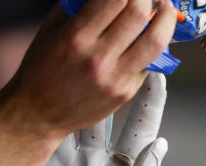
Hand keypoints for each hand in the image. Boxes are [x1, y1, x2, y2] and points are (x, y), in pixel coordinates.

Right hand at [0, 0, 176, 142]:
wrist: (39, 114)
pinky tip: (149, 36)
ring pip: (155, 41)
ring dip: (167, 19)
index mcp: (75, 37)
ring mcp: (114, 78)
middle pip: (138, 15)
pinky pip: (149, 63)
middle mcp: (97, 58)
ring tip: (165, 9)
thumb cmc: (42, 68)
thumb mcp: (52, 28)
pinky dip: (154, 45)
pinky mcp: (125, 93)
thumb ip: (79, 4)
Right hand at [12, 72, 168, 165]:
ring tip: (85, 60)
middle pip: (103, 112)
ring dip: (75, 92)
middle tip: (119, 51)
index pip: (139, 128)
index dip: (148, 102)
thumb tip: (160, 142)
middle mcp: (96, 161)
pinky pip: (42, 137)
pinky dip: (43, 114)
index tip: (157, 74)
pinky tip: (48, 89)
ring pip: (71, 117)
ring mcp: (67, 162)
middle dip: (109, 83)